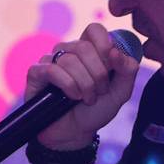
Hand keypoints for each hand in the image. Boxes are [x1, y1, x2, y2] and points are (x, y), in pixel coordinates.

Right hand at [24, 23, 140, 150]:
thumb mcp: (121, 92)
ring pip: (69, 60)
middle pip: (84, 47)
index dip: (104, 44)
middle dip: (98, 74)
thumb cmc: (96, 110)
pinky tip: (71, 97)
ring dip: (84, 85)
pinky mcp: (36, 73)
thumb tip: (115, 51)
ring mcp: (50, 60)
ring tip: (86, 99)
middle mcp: (68, 51)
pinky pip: (52, 70)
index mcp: (89, 50)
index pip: (94, 29)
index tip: (111, 66)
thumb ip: (128, 70)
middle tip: (100, 92)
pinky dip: (67, 85)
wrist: (76, 133)